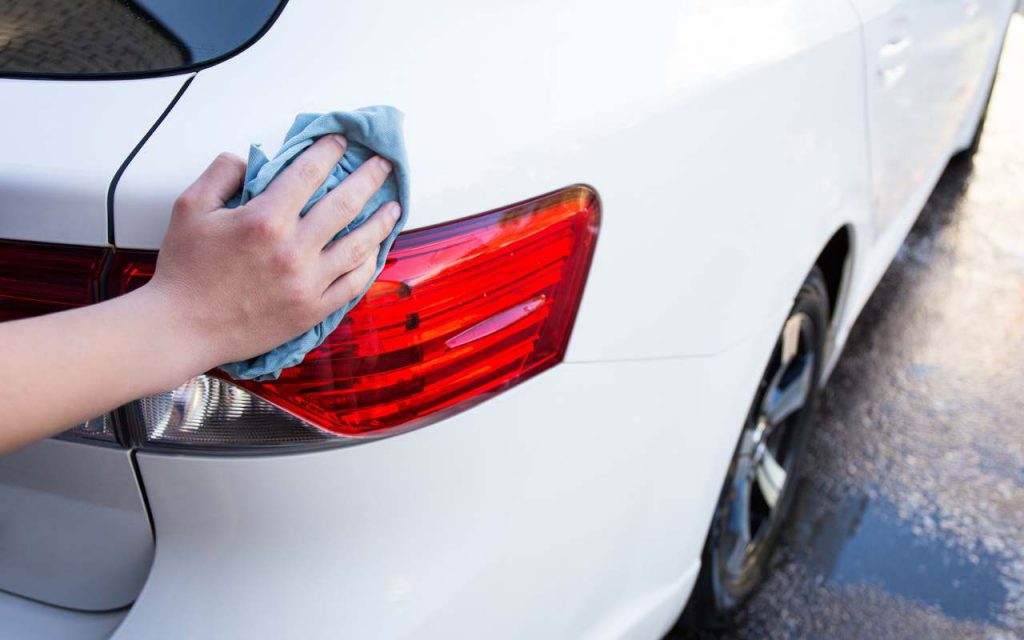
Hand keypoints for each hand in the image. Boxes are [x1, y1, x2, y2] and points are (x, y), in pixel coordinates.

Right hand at [143, 134, 399, 374]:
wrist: (183, 328)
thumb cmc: (184, 270)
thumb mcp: (190, 207)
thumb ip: (221, 173)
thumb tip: (250, 160)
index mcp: (264, 220)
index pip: (308, 174)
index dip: (329, 152)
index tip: (342, 141)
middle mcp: (293, 250)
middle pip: (344, 204)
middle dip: (369, 178)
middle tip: (384, 164)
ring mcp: (307, 282)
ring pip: (358, 245)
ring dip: (381, 221)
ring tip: (394, 205)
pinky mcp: (312, 309)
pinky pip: (353, 284)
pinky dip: (369, 264)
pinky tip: (376, 250)